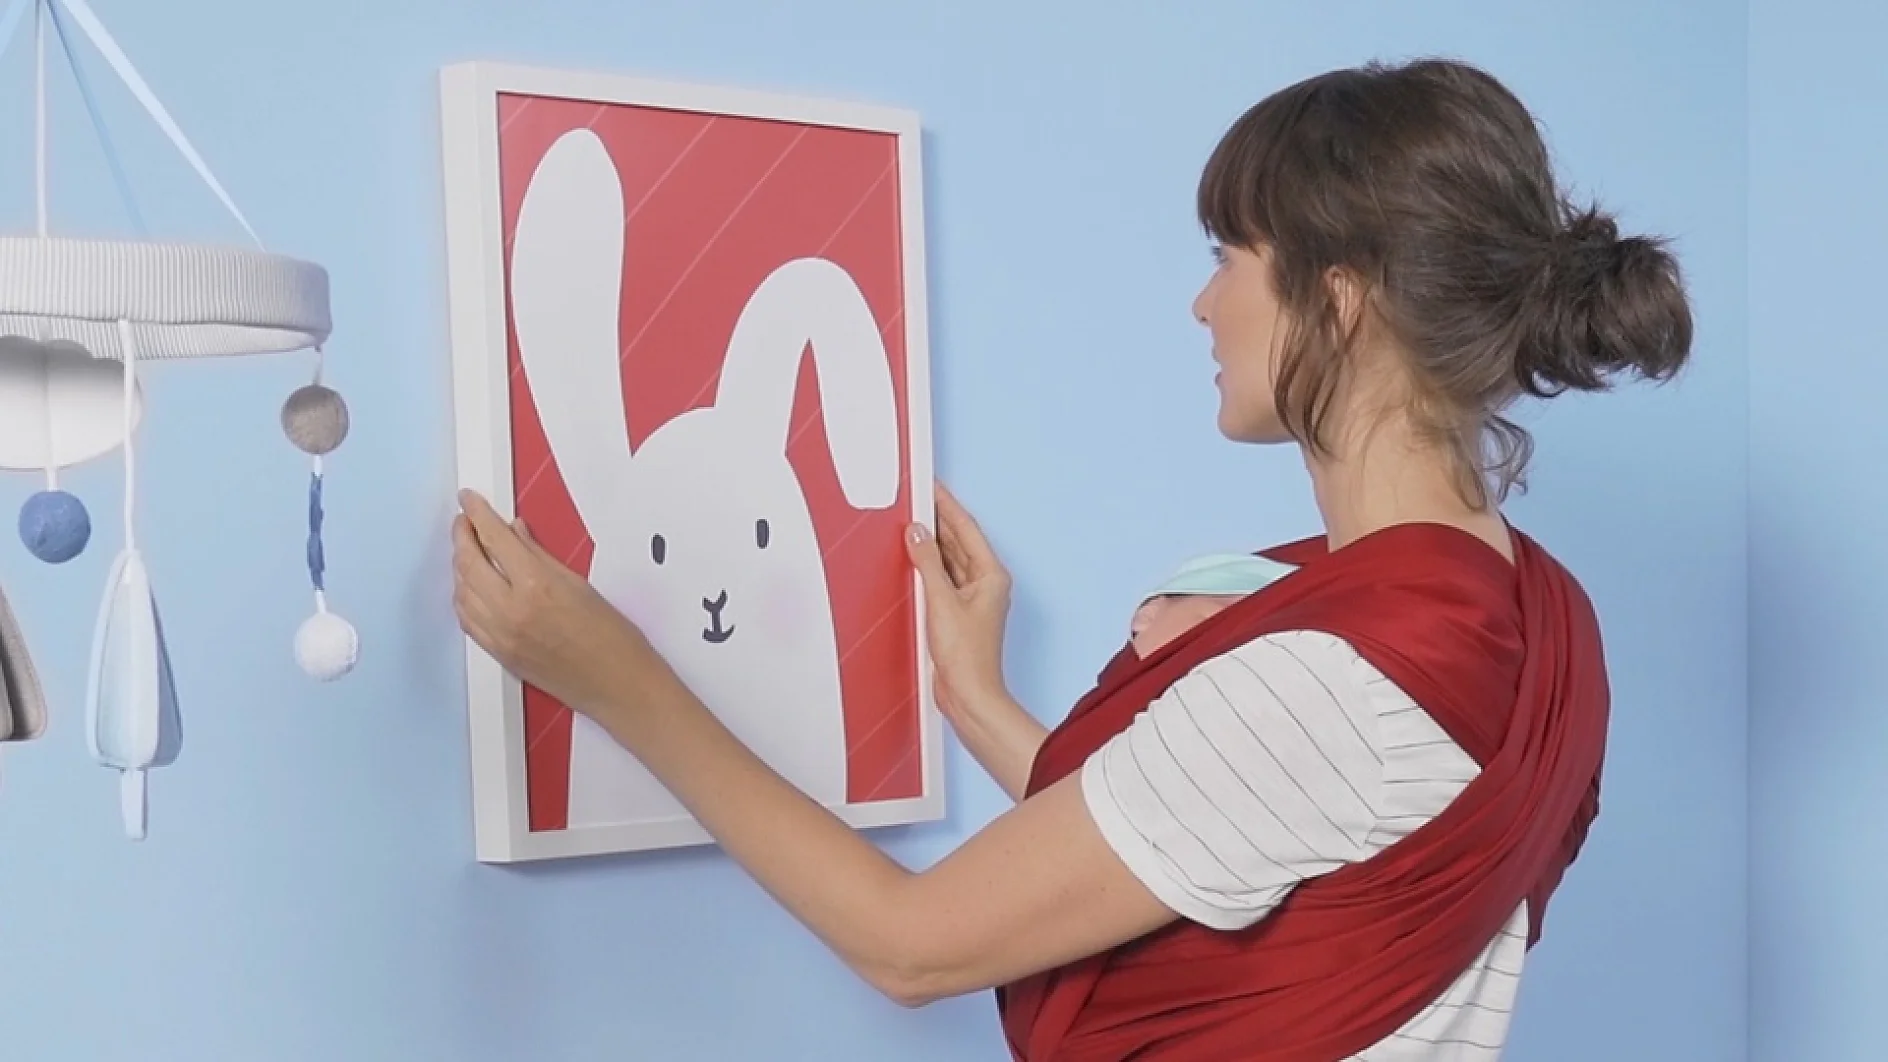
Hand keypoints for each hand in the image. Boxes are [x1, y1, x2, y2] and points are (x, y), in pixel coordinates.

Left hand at [451, 489, 655, 718]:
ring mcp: (500, 635)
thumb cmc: (613, 639)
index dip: (477, 513)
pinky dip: (463, 597)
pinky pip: (466, 619)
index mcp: (536, 586)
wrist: (618, 685)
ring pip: (461, 591)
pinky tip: (470, 587)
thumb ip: (539, 555)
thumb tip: (515, 533)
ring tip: (467, 550)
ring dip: (460, 566)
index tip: (469, 500)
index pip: (494, 538)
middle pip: (468, 563)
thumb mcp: (579, 584)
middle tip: (465, 522)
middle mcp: (511, 610)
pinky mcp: (498, 654)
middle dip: (462, 536)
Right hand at [906, 483, 1012, 721]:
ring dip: (930, 543)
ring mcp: (972, 599)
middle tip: (913, 499)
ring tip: (908, 521)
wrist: (969, 696)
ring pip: (949, 560)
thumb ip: (927, 564)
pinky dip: (927, 567)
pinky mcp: (957, 614)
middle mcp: (985, 584)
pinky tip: (910, 559)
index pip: (966, 528)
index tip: (930, 486)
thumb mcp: (940, 602)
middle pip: (958, 542)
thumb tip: (917, 533)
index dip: (947, 505)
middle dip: (937, 521)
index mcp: (991, 575)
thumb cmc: (966, 657)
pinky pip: (941, 579)